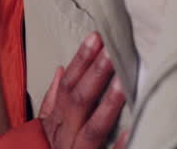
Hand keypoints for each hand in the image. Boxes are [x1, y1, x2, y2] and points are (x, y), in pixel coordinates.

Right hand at [37, 32, 127, 148]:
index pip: (67, 85)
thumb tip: (58, 69)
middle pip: (79, 101)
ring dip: (107, 105)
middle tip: (113, 49)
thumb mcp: (43, 123)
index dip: (80, 61)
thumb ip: (52, 98)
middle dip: (95, 74)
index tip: (96, 38)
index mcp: (55, 120)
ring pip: (92, 128)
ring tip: (122, 82)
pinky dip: (119, 146)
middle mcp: (65, 134)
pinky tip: (133, 132)